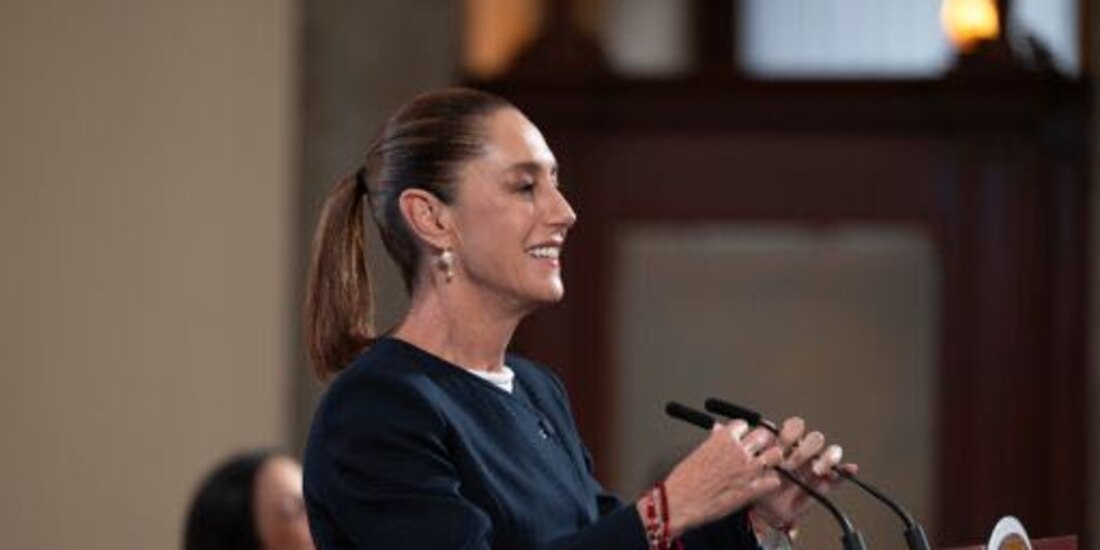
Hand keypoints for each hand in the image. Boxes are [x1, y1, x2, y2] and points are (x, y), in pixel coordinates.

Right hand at [654, 421, 783, 537]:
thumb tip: (719, 435)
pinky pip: (774, 480)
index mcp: (724, 438)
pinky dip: (770, 482)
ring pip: (776, 455)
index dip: (742, 432)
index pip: (743, 424)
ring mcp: (749, 470)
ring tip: (764, 466)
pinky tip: (762, 485)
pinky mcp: (753, 489)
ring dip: (771, 459)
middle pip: (764, 435)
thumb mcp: (698, 452)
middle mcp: (739, 451)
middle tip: (758, 449)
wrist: (681, 502)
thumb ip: (714, 442)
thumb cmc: (684, 480)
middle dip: (761, 441)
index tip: (742, 437)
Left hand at [750, 417, 856, 529]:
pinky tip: (850, 469)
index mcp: (786, 443)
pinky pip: (840, 474)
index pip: (795, 427)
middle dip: (805, 449)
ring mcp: (815, 466)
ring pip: (830, 452)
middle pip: (814, 439)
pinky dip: (846, 470)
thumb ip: (757, 454)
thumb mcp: (753, 467)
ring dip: (826, 458)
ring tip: (816, 470)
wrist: (763, 509)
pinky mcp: (825, 483)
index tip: (780, 447)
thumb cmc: (757, 484)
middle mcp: (803, 451)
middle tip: (792, 464)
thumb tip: (757, 436)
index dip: (790, 433)